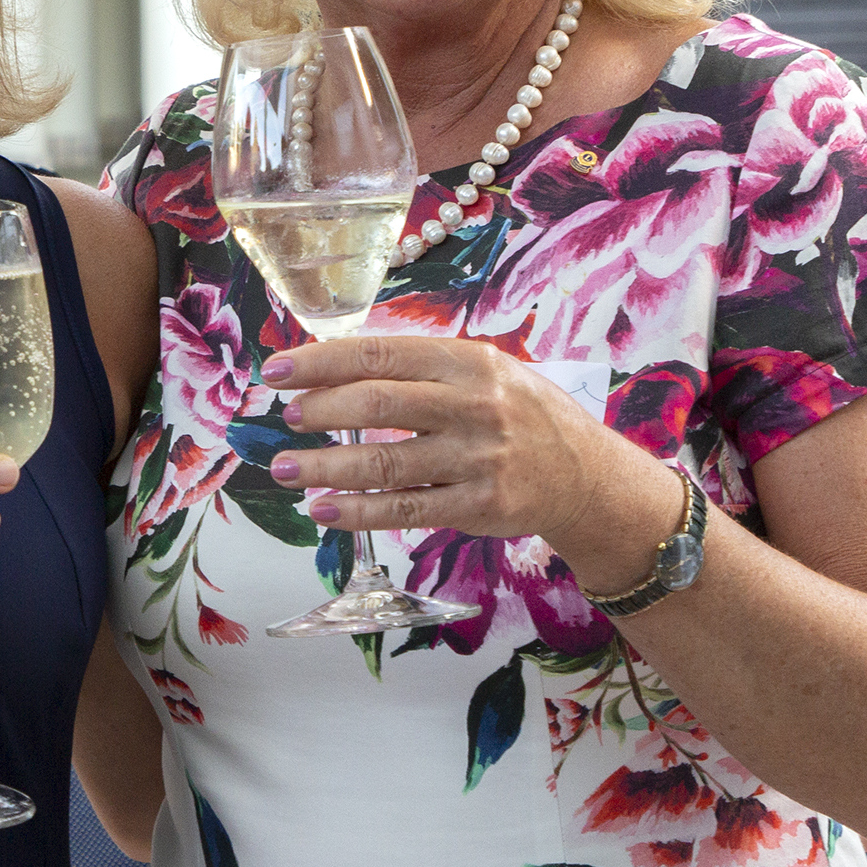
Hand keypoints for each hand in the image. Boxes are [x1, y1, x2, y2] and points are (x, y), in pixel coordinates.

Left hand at [261, 334, 680, 588]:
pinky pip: (406, 510)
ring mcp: (478, 459)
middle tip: (286, 418)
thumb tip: (336, 370)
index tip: (279, 371)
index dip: (322, 362)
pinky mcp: (480, 507)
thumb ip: (421, 369)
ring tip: (285, 469)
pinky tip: (323, 510)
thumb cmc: (521, 415)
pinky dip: (358, 511)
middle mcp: (475, 406)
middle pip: (379, 403)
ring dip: (325, 467)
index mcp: (469, 361)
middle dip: (321, 410)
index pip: (380, 355)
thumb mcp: (484, 372)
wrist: (587, 475)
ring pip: (386, 462)